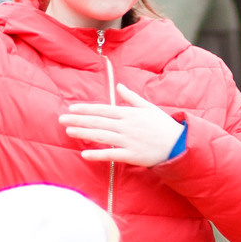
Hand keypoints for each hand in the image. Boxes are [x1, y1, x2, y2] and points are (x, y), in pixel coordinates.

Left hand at [61, 85, 185, 164]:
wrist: (179, 144)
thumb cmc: (163, 126)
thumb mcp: (148, 107)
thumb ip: (132, 97)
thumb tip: (119, 86)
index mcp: (129, 113)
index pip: (103, 109)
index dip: (86, 109)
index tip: (71, 108)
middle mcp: (127, 126)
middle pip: (98, 121)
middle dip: (79, 120)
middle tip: (61, 119)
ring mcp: (129, 140)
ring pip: (102, 136)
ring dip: (84, 133)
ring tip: (68, 132)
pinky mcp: (132, 155)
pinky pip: (112, 155)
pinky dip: (98, 154)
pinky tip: (85, 153)